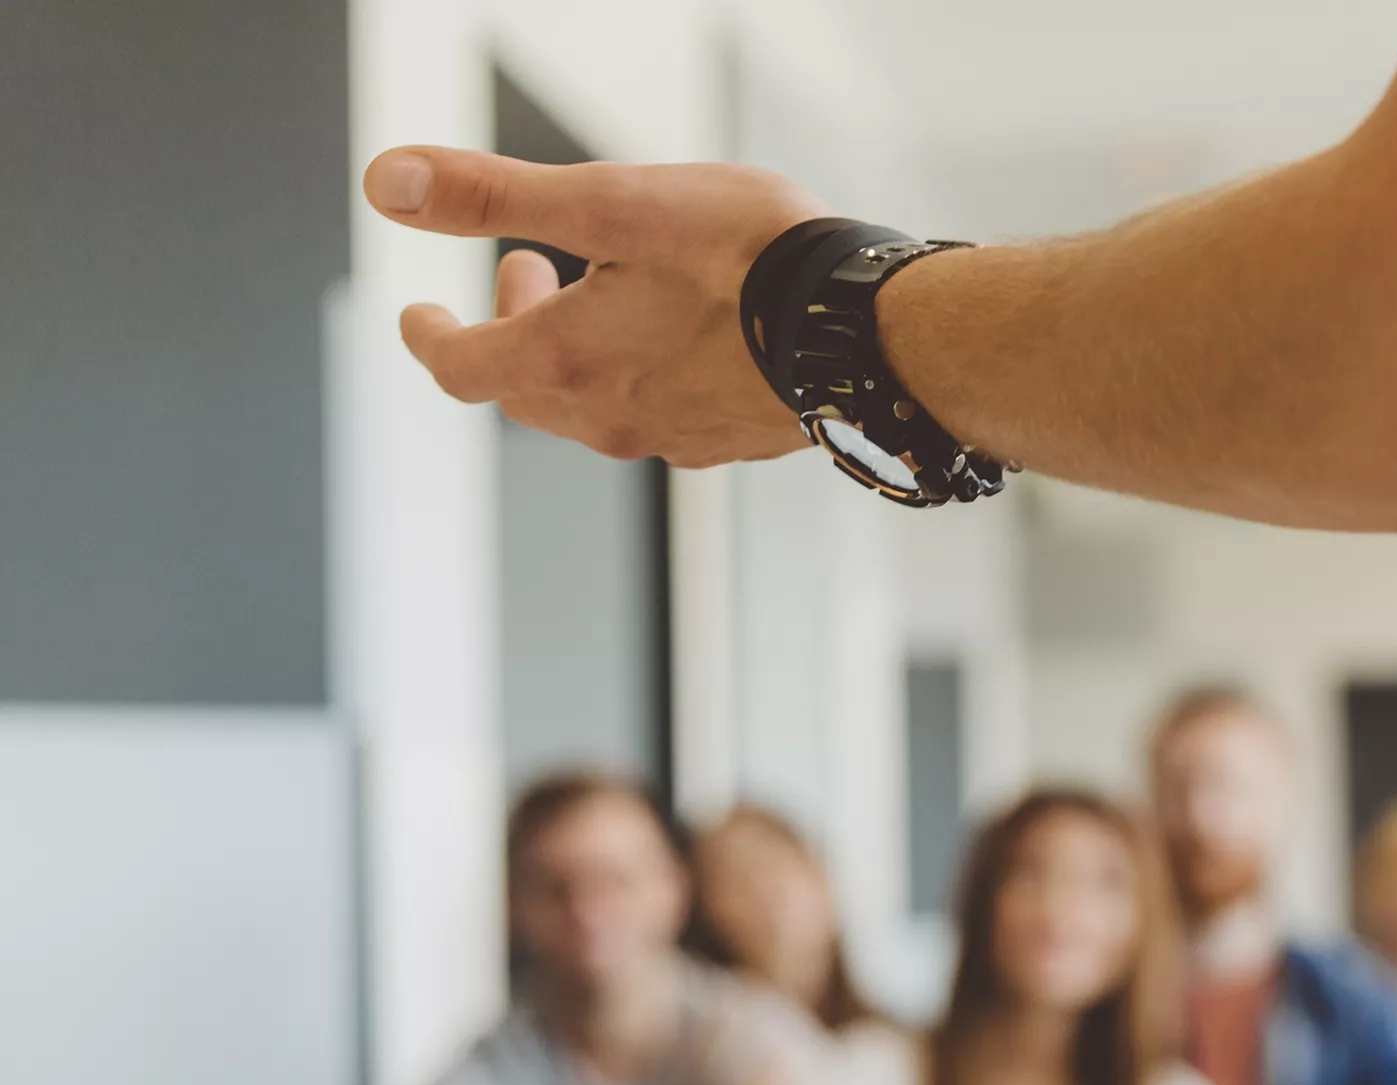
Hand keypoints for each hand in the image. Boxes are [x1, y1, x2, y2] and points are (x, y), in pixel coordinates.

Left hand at [362, 147, 831, 465]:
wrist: (864, 331)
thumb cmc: (746, 260)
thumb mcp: (610, 202)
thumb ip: (494, 195)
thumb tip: (388, 186)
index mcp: (569, 360)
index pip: (463, 367)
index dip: (431, 337)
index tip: (418, 316)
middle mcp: (612, 416)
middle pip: (524, 392)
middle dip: (508, 333)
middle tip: (525, 273)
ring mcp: (672, 439)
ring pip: (591, 408)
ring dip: (575, 355)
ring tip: (604, 296)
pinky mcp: (727, 442)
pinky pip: (657, 419)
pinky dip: (638, 377)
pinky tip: (675, 339)